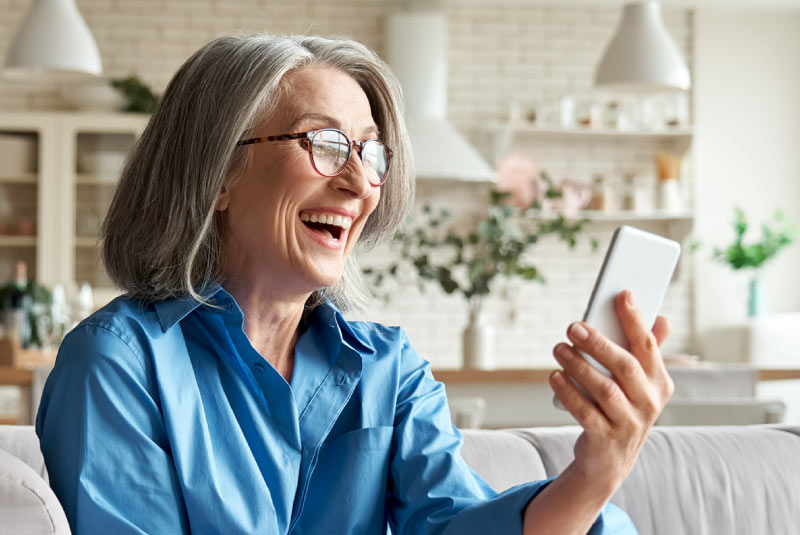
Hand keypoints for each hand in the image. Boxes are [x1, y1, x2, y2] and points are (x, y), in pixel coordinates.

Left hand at [549, 289, 673, 490]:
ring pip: (604, 389)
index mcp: (660, 382)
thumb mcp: (639, 383)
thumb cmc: (622, 409)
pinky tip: (555, 376)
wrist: (609, 460)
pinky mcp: (605, 439)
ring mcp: (629, 423)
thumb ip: (647, 351)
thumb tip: (662, 318)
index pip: (648, 346)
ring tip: (559, 349)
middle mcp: (649, 403)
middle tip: (573, 326)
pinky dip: (568, 392)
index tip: (622, 293)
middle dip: (598, 343)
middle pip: (625, 366)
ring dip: (578, 365)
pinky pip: (585, 412)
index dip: (636, 319)